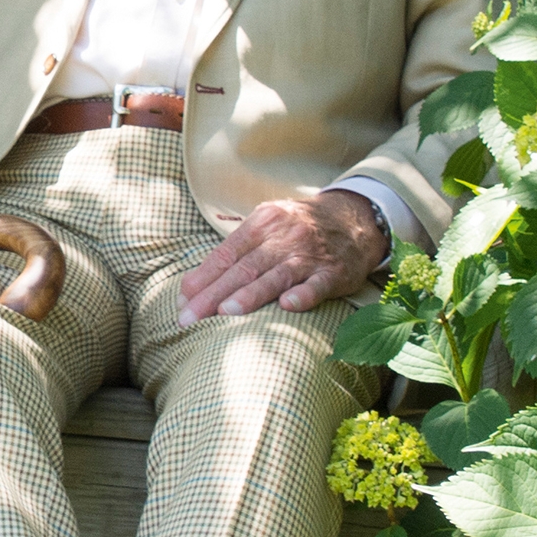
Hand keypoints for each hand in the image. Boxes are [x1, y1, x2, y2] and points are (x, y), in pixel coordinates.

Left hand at [177, 190, 390, 322]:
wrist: (354, 218)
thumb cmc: (298, 229)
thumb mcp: (266, 227)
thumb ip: (233, 254)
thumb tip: (191, 286)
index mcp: (262, 223)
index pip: (226, 254)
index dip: (203, 278)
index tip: (182, 302)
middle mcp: (284, 236)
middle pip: (244, 268)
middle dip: (214, 294)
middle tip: (190, 318)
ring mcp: (310, 254)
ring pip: (276, 275)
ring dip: (251, 294)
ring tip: (226, 313)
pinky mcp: (335, 272)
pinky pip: (318, 284)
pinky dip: (304, 294)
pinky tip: (289, 305)